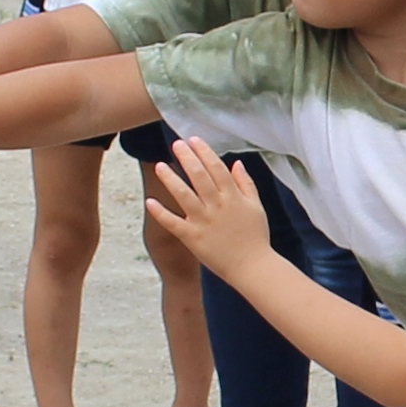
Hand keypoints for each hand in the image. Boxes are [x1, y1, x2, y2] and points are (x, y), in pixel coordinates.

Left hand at [143, 138, 270, 272]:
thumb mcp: (256, 206)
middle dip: (187, 158)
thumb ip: (246, 183)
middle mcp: (217, 206)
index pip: (216, 168)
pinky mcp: (193, 238)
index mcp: (232, 197)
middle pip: (199, 177)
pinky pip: (173, 223)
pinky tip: (149, 201)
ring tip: (160, 165)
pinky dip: (161, 213)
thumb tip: (237, 163)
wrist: (252, 267)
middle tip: (176, 144)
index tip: (193, 139)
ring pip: (184, 195)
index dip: (204, 152)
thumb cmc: (256, 236)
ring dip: (171, 179)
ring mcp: (203, 222)